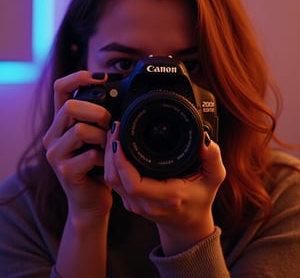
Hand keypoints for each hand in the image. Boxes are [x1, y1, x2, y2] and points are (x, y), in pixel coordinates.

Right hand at [42, 71, 112, 221]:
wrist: (92, 201)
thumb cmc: (98, 164)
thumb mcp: (98, 134)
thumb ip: (100, 115)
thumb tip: (120, 90)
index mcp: (61, 122)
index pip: (60, 88)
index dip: (79, 77)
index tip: (102, 78)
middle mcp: (53, 135)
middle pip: (70, 107)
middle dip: (98, 112)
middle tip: (111, 123)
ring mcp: (55, 154)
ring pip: (79, 130)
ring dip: (103, 135)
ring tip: (110, 144)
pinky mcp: (65, 172)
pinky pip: (90, 155)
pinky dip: (105, 156)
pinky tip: (108, 161)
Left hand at [104, 122, 225, 254]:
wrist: (189, 226)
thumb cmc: (201, 199)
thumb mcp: (214, 178)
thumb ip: (213, 157)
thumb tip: (204, 139)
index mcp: (167, 196)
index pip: (133, 182)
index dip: (121, 161)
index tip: (120, 139)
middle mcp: (147, 203)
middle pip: (115, 178)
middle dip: (111, 152)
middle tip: (116, 127)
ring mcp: (136, 204)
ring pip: (111, 180)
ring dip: (108, 156)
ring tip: (114, 133)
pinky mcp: (130, 202)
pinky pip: (113, 182)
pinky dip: (110, 164)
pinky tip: (115, 147)